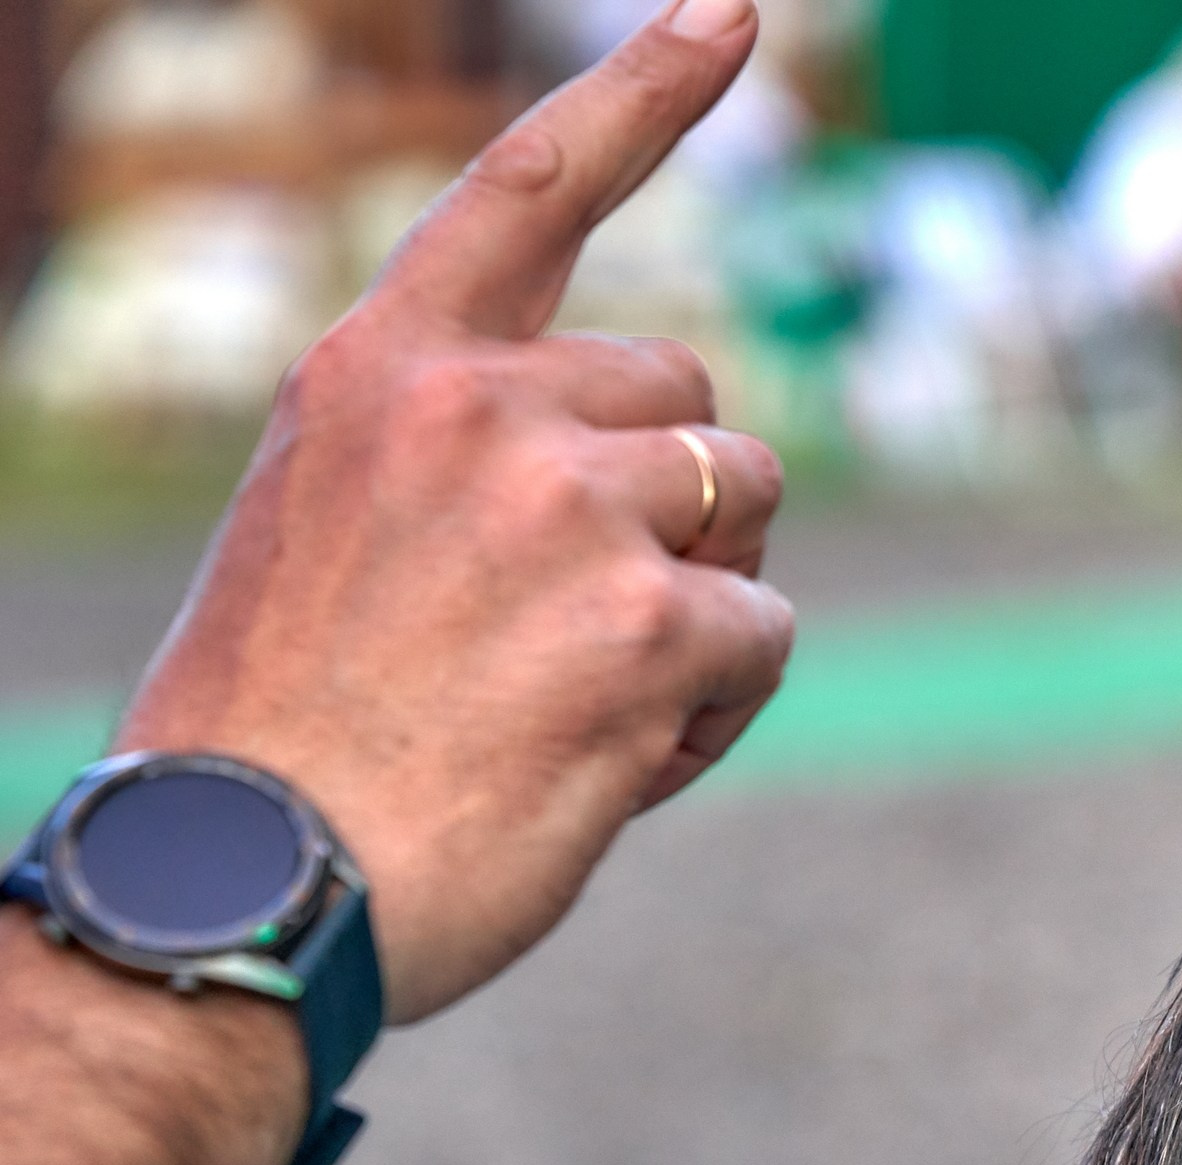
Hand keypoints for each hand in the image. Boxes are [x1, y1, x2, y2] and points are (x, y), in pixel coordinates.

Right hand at [115, 0, 792, 1024]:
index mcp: (384, 371)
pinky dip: (720, 706)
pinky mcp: (649, 626)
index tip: (737, 15)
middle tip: (586, 621)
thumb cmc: (294, 736)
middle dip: (685, 500)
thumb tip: (666, 462)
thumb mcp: (340, 532)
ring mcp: (569, 509)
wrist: (243, 888)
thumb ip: (473, 459)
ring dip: (709, 597)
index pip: (531, 190)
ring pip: (750, 502)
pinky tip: (616, 761)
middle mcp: (480, 409)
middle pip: (697, 394)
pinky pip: (767, 634)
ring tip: (587, 697)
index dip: (645, 95)